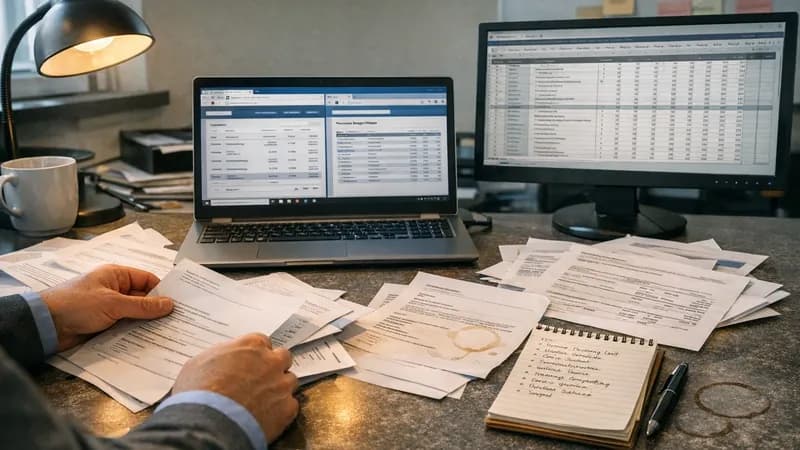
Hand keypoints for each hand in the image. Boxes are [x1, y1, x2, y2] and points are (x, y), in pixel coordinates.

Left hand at [40, 264, 173, 351]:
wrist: (44, 326)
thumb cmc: (75, 305)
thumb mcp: (113, 304)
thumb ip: (142, 306)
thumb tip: (169, 304)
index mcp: (116, 275)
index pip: (148, 279)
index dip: (163, 291)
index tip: (179, 304)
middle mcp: (114, 289)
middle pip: (143, 298)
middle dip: (157, 309)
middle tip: (176, 321)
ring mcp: (109, 307)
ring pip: (135, 314)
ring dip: (146, 323)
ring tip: (166, 333)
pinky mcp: (104, 324)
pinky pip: (125, 327)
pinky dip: (135, 332)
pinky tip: (147, 341)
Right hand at [172, 333, 298, 442]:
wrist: (208, 422)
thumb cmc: (198, 392)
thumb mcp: (199, 363)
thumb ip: (220, 356)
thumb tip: (223, 360)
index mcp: (251, 345)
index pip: (262, 342)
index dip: (256, 354)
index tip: (250, 362)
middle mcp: (271, 361)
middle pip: (283, 357)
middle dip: (274, 366)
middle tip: (260, 378)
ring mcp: (282, 384)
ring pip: (290, 381)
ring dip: (280, 388)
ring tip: (263, 400)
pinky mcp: (287, 408)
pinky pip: (291, 405)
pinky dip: (281, 410)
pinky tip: (267, 415)